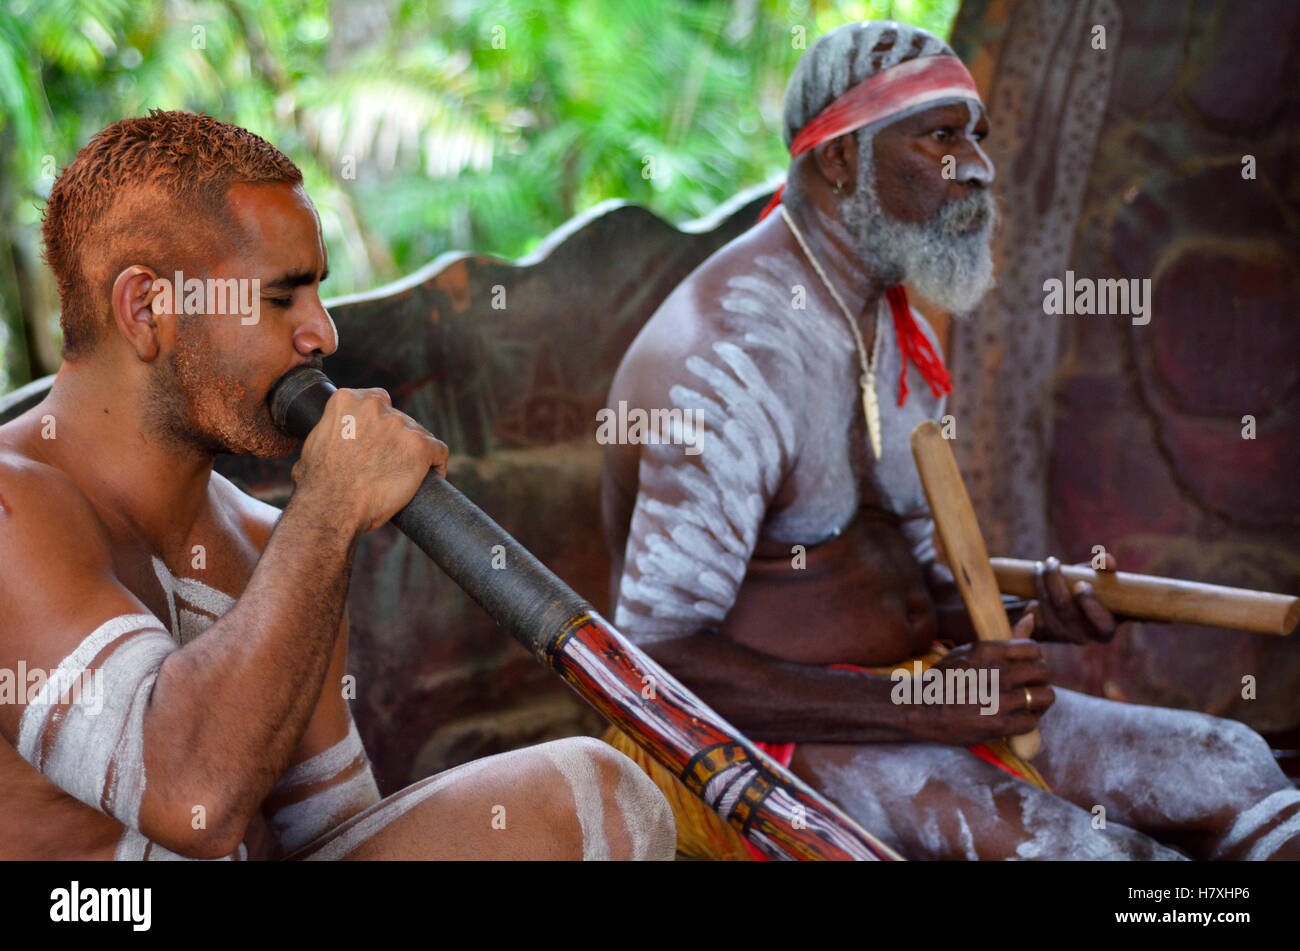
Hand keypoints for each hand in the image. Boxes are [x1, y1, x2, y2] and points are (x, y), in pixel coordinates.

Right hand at [290, 388, 448, 533]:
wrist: (333, 507)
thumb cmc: (318, 485)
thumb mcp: (314, 444)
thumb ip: (329, 432)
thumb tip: (328, 442)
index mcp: (348, 400)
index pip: (377, 400)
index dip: (381, 421)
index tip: (381, 439)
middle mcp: (375, 406)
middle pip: (400, 418)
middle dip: (397, 439)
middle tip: (390, 463)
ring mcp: (400, 425)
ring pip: (420, 434)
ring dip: (415, 452)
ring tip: (405, 475)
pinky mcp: (420, 446)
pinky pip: (439, 451)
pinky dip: (436, 464)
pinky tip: (430, 477)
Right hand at [918, 614, 1053, 745]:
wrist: (920, 707)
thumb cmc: (944, 678)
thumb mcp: (969, 651)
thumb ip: (1004, 640)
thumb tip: (1032, 618)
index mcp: (988, 650)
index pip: (1033, 649)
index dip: (1033, 659)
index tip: (1025, 667)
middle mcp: (997, 672)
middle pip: (1044, 672)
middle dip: (1039, 679)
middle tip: (1028, 687)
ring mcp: (1000, 699)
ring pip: (1045, 697)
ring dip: (1038, 702)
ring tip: (1025, 705)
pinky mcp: (999, 724)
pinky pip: (1032, 722)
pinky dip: (1025, 722)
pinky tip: (1013, 720)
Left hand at [1027, 554, 1132, 643]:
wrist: (1076, 604)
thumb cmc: (1097, 590)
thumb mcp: (1104, 580)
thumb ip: (1106, 570)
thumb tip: (1106, 560)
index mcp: (1106, 629)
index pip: (1102, 623)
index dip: (1091, 605)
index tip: (1081, 584)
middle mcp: (1086, 637)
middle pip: (1068, 613)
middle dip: (1057, 585)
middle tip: (1053, 563)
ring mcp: (1065, 636)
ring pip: (1049, 611)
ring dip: (1043, 584)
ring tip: (1044, 563)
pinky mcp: (1047, 631)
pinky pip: (1037, 612)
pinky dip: (1037, 589)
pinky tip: (1037, 572)